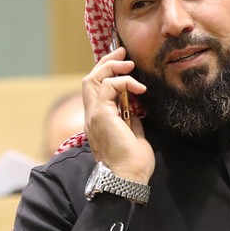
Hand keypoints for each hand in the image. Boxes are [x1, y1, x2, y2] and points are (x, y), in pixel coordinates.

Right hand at [82, 47, 152, 183]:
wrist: (128, 178)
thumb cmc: (133, 164)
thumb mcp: (135, 136)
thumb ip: (132, 121)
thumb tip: (136, 109)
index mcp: (97, 122)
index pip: (95, 90)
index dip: (106, 73)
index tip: (123, 64)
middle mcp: (91, 117)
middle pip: (90, 80)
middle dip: (106, 62)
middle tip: (122, 52)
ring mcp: (93, 115)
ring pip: (93, 79)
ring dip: (112, 67)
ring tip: (130, 64)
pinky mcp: (101, 115)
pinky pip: (109, 86)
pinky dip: (125, 81)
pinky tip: (139, 88)